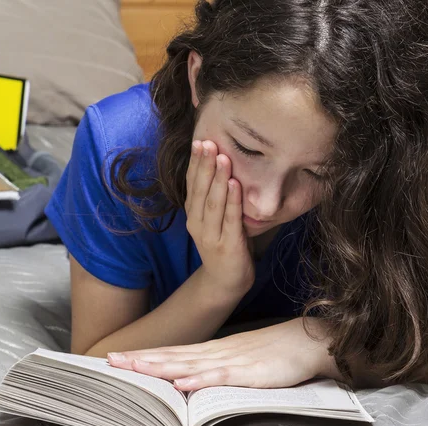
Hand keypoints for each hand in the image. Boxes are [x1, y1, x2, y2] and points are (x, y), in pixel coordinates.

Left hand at [107, 317, 340, 390]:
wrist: (305, 341)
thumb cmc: (273, 352)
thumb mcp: (238, 359)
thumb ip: (215, 367)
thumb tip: (189, 377)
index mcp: (213, 351)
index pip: (172, 353)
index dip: (145, 355)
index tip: (118, 357)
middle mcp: (216, 353)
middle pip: (173, 356)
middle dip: (141, 359)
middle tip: (111, 360)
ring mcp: (232, 361)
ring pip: (190, 365)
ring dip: (162, 366)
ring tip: (135, 367)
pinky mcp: (250, 373)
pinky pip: (222, 377)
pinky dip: (201, 379)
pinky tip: (183, 383)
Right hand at [185, 140, 254, 295]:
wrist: (226, 281)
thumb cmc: (224, 244)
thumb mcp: (215, 219)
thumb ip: (215, 197)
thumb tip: (223, 164)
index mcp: (193, 214)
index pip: (192, 184)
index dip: (196, 163)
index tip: (200, 140)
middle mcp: (197, 223)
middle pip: (200, 190)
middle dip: (205, 165)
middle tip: (209, 142)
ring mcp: (211, 236)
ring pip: (213, 203)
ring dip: (218, 179)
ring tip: (223, 158)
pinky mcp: (228, 245)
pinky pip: (230, 220)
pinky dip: (232, 201)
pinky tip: (235, 184)